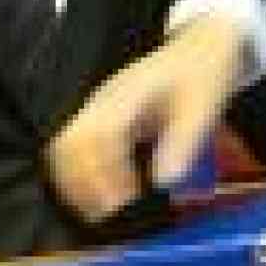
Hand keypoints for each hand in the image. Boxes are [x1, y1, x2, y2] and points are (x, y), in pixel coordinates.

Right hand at [49, 15, 246, 222]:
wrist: (198, 49)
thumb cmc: (203, 77)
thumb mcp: (205, 108)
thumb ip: (184, 143)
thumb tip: (163, 184)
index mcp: (126, 96)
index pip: (98, 137)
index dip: (105, 175)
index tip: (124, 205)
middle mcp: (99, 102)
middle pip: (67, 145)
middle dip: (83, 185)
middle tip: (110, 216)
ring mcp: (92, 110)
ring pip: (61, 149)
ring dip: (74, 184)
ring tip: (101, 213)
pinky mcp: (94, 120)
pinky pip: (68, 150)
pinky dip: (75, 177)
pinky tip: (96, 198)